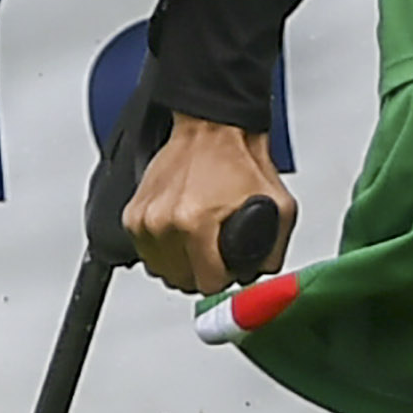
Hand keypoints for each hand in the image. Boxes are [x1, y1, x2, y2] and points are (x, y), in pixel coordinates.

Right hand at [127, 117, 293, 293]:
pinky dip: (164, 250)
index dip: (225, 279)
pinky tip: (182, 235)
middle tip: (216, 256)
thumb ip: (275, 249)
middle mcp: (162, 223)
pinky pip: (147, 252)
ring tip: (199, 245)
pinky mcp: (131, 215)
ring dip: (181, 264)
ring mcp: (143, 220)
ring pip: (161, 270)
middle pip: (182, 280)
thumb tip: (262, 273)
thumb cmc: (239, 161)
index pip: (207, 283)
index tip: (229, 268)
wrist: (211, 130)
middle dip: (202, 274)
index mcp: (194, 223)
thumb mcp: (280, 206)